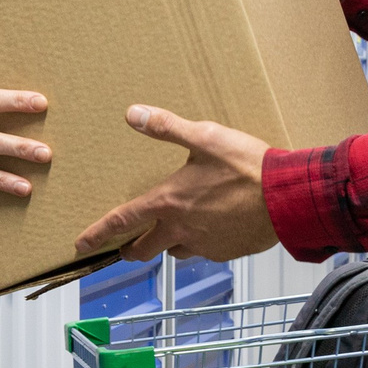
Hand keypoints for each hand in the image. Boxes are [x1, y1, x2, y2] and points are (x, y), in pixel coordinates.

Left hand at [74, 105, 277, 263]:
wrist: (286, 197)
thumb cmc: (248, 167)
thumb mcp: (205, 137)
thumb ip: (166, 127)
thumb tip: (133, 114)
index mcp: (169, 202)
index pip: (123, 220)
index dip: (98, 232)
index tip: (81, 244)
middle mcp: (181, 229)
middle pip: (144, 249)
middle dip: (131, 249)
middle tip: (125, 248)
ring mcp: (204, 244)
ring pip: (175, 251)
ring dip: (169, 244)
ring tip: (174, 232)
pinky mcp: (226, 252)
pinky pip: (204, 251)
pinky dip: (201, 243)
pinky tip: (212, 228)